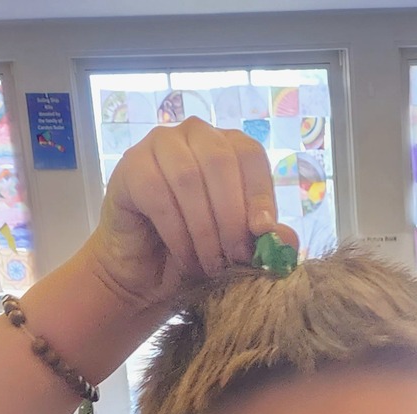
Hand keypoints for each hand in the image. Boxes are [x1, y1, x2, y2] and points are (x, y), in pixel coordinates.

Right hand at [84, 117, 298, 318]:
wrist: (146, 275)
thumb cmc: (196, 253)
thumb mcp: (238, 249)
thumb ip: (264, 240)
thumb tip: (285, 238)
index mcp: (226, 145)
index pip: (250, 154)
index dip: (259, 194)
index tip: (261, 235)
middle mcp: (194, 135)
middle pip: (220, 162)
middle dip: (231, 217)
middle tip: (234, 259)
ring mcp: (159, 145)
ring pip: (189, 178)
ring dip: (204, 230)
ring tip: (211, 265)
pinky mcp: (131, 167)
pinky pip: (158, 194)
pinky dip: (178, 233)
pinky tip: (186, 258)